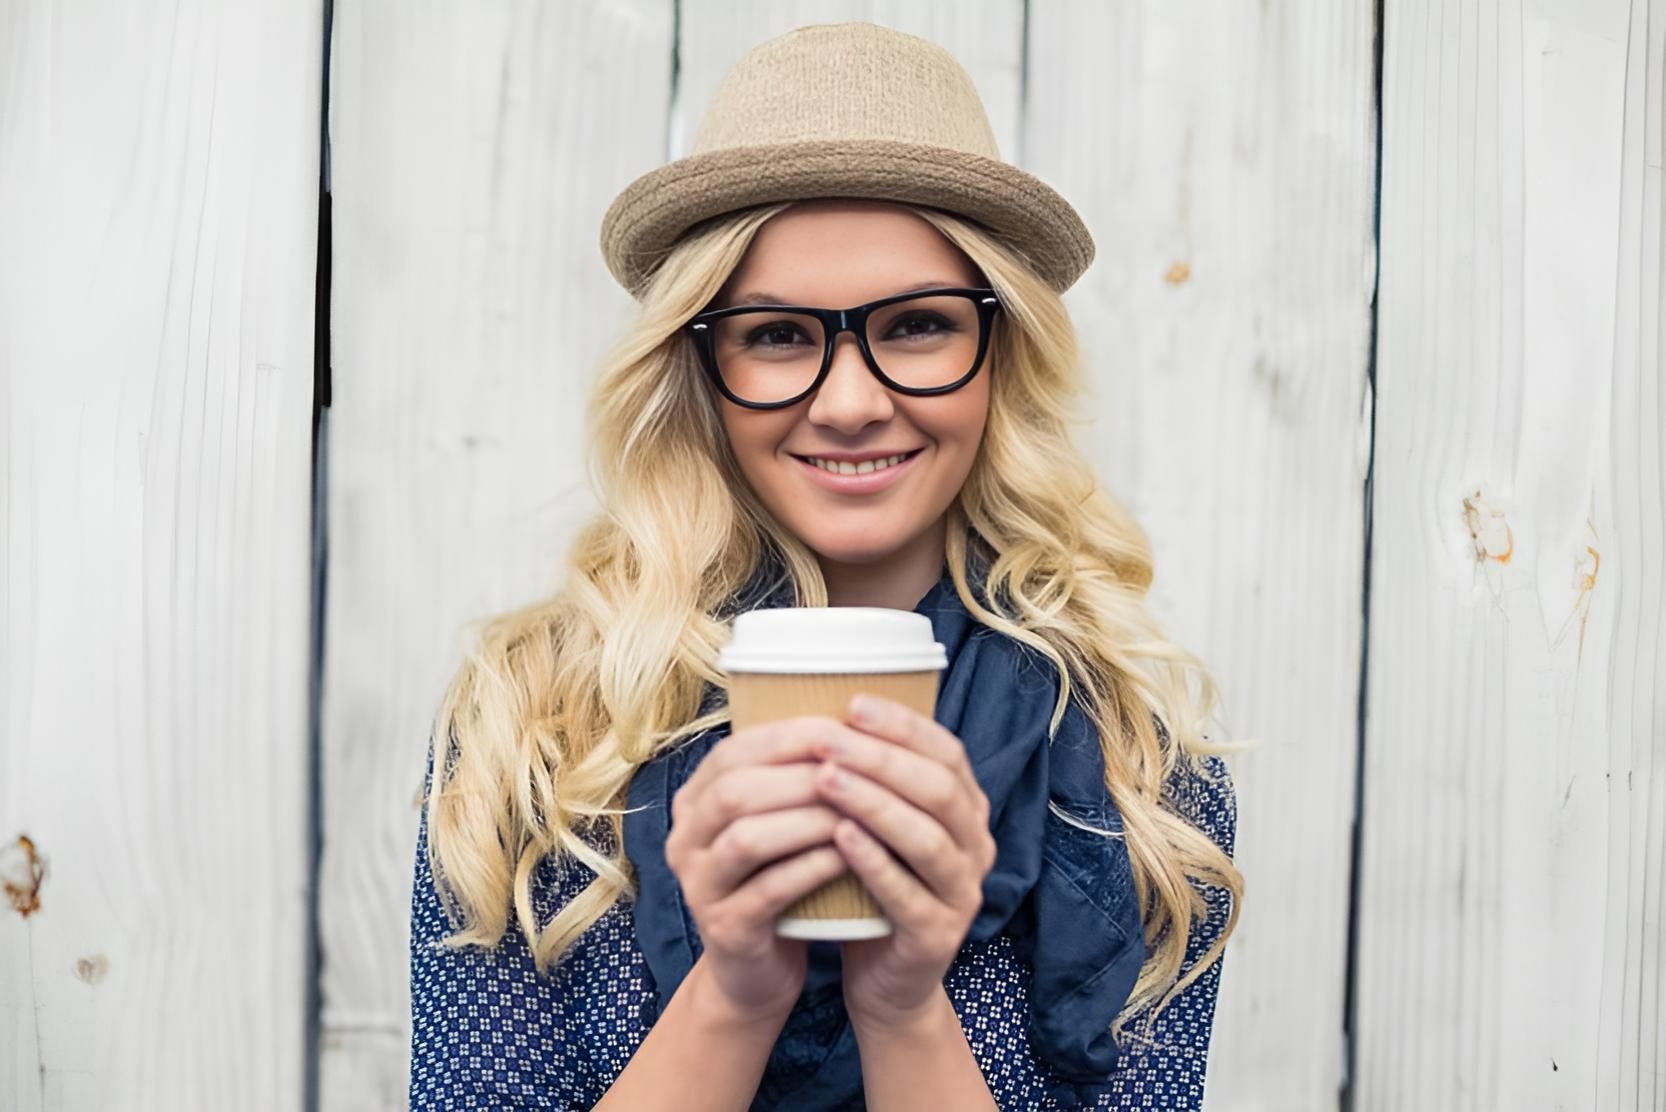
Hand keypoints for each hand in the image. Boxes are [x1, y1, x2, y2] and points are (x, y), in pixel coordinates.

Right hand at [662, 717, 858, 1019]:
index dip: (789, 736)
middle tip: (859, 769)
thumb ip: (792, 775)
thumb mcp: (777, 820)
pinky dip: (810, 868)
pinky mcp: (724, 930)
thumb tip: (852, 714)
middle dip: (801, 776)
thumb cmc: (780, 877)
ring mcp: (698, 886)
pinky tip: (848, 857)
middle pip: (735, 791)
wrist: (758, 970)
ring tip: (859, 811)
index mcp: (695, 800)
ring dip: (808, 820)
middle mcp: (684, 838)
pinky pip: (767, 891)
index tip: (844, 728)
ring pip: (748, 839)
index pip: (734, 751)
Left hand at [811, 694, 997, 1032]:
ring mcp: (963, 893)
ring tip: (826, 779)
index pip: (946, 752)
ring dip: (875, 804)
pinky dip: (875, 862)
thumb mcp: (878, 823)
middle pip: (938, 789)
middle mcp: (976, 845)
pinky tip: (840, 837)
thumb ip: (871, 775)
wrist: (883, 977)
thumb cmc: (871, 884)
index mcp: (967, 808)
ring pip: (926, 838)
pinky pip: (908, 894)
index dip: (903, 725)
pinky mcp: (939, 936)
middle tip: (827, 739)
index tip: (852, 704)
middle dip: (880, 759)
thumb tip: (823, 708)